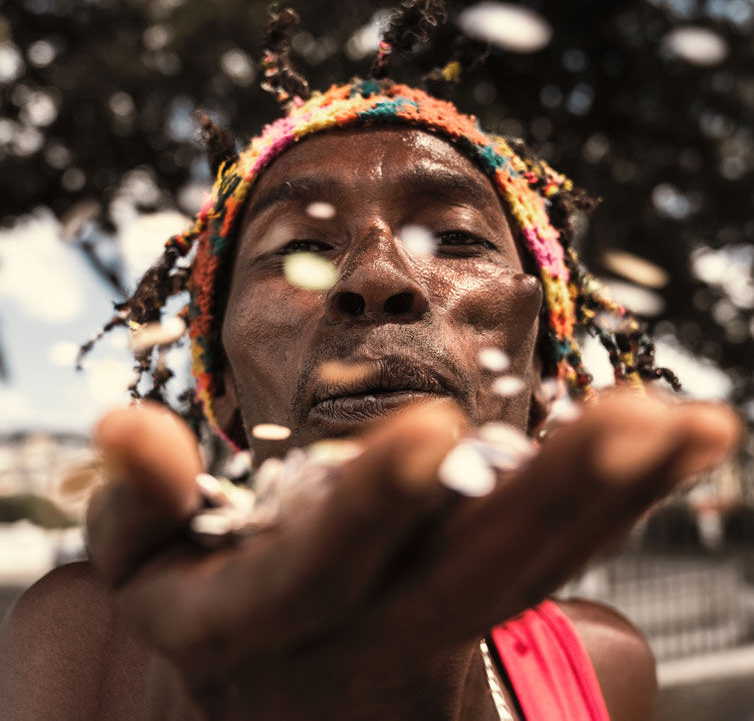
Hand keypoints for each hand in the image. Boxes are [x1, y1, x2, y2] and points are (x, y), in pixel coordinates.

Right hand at [86, 391, 740, 717]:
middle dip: (554, 492)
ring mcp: (447, 614)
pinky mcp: (491, 596)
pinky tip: (685, 435)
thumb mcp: (142, 567)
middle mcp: (376, 620)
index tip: (431, 427)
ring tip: (692, 423)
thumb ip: (137, 501)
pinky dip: (630, 494)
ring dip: (618, 491)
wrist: (283, 691)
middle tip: (636, 419)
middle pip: (472, 566)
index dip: (375, 504)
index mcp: (273, 607)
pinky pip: (567, 549)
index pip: (326, 561)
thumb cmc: (206, 605)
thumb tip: (124, 425)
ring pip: (540, 559)